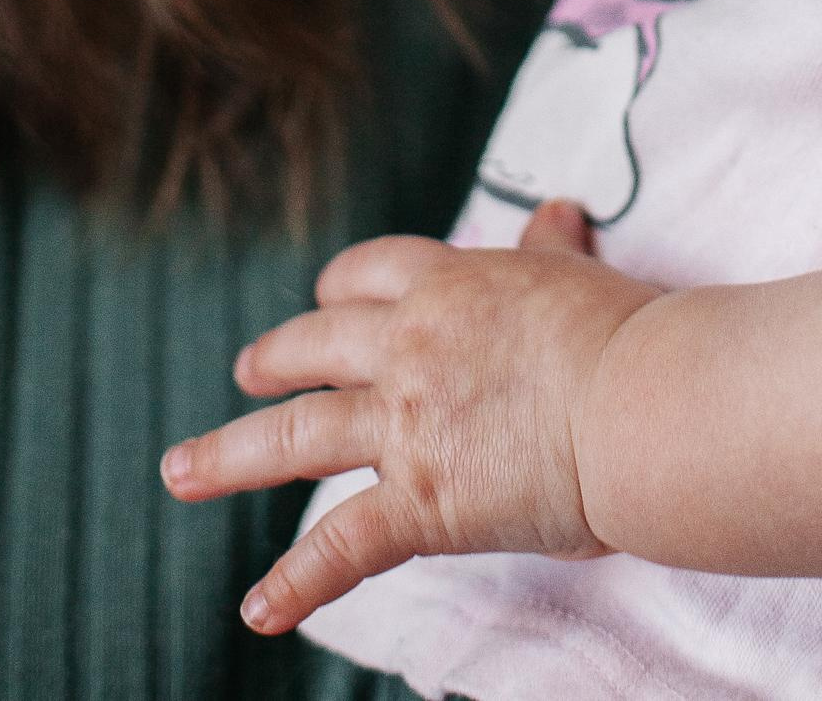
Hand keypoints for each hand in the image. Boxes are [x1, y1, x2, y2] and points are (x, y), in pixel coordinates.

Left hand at [159, 202, 659, 634]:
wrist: (641, 402)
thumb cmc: (627, 335)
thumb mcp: (577, 275)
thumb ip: (551, 250)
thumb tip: (558, 212)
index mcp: (451, 286)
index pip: (372, 276)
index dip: (339, 289)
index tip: (323, 298)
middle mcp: (412, 346)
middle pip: (315, 344)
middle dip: (273, 359)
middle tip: (245, 372)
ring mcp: (408, 424)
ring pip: (298, 435)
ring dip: (230, 453)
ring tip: (181, 469)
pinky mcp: (421, 500)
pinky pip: (343, 545)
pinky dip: (296, 582)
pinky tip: (257, 608)